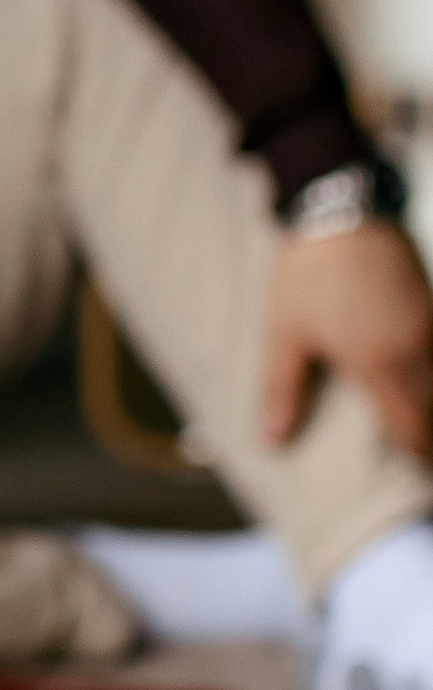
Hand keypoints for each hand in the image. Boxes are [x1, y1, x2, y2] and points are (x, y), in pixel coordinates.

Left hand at [263, 222, 432, 459]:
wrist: (341, 206)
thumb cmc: (307, 271)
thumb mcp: (285, 333)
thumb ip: (282, 389)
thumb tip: (272, 440)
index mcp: (378, 363)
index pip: (410, 428)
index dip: (418, 458)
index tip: (421, 482)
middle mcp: (415, 348)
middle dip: (432, 443)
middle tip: (426, 466)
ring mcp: (430, 323)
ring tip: (425, 435)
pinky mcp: (431, 301)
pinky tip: (425, 384)